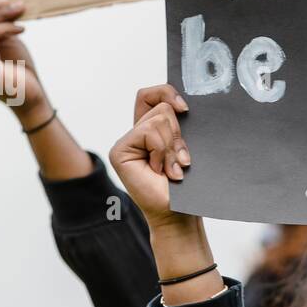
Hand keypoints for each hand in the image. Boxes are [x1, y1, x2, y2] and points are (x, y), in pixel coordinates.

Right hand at [108, 85, 193, 228]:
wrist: (178, 214)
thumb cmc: (185, 186)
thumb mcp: (184, 148)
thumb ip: (178, 126)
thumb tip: (182, 105)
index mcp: (151, 130)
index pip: (152, 95)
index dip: (167, 92)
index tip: (186, 109)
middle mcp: (136, 133)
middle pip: (161, 106)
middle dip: (177, 132)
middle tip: (181, 160)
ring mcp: (126, 142)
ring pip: (158, 119)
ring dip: (171, 147)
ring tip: (172, 169)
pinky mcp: (120, 150)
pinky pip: (149, 133)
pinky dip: (162, 152)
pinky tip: (160, 171)